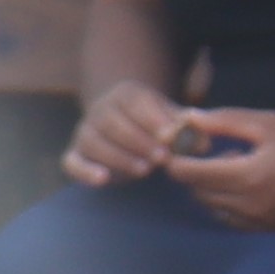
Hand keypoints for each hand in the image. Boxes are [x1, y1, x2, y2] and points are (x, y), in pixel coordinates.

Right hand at [63, 79, 195, 184]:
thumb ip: (187, 130)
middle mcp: (100, 109)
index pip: (135, 103)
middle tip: (162, 159)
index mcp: (126, 93)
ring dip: (119, 157)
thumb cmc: (154, 124)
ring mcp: (84, 131)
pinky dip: (84, 171)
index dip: (152, 121)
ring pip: (94, 142)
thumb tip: (203, 144)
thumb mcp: (172, 119)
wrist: (125, 124)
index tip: (170, 138)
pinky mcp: (74, 153)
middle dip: (138, 142)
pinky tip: (103, 180)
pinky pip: (71, 161)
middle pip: (112, 123)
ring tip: (144, 171)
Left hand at [158, 106, 274, 233]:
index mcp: (247, 177)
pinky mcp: (270, 230)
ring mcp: (260, 222)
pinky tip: (249, 185)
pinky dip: (228, 204)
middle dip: (197, 173)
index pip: (190, 175)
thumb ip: (225, 121)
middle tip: (218, 152)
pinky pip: (232, 220)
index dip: (176, 161)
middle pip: (198, 193)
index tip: (176, 148)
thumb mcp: (269, 123)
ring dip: (213, 189)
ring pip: (213, 208)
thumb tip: (186, 118)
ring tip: (239, 166)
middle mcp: (249, 205)